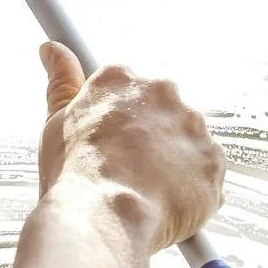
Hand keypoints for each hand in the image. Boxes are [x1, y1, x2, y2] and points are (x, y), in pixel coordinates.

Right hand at [37, 42, 225, 252]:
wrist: (105, 216)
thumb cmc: (76, 173)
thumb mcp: (56, 121)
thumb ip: (61, 81)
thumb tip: (53, 51)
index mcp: (121, 80)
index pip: (124, 87)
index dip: (116, 117)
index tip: (110, 136)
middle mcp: (162, 93)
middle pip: (159, 111)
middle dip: (147, 136)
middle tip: (122, 166)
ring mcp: (192, 127)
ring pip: (185, 142)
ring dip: (171, 161)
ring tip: (140, 190)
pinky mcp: (214, 161)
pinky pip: (205, 173)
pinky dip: (189, 188)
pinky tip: (161, 203)